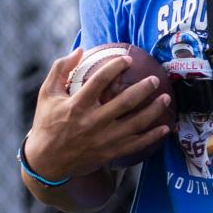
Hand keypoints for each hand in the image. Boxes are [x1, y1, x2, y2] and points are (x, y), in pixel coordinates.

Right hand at [25, 48, 171, 180]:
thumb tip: (81, 50)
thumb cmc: (47, 123)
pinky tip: (166, 127)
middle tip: (154, 79)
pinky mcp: (109, 153)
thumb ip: (60, 69)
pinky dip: (153, 136)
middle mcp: (92, 123)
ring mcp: (103, 140)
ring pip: (135, 124)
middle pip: (124, 102)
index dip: (116, 67)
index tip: (128, 59)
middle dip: (143, 88)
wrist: (46, 162)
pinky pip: (136, 144)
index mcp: (76, 106)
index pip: (99, 81)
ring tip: (166, 98)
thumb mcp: (46, 94)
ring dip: (154, 110)